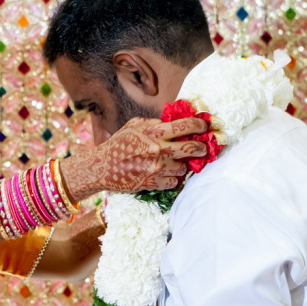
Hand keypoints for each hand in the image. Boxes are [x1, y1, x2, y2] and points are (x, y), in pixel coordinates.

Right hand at [64, 116, 209, 194]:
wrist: (101, 167)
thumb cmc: (117, 144)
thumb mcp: (134, 125)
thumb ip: (154, 123)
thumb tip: (172, 122)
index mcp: (154, 132)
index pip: (186, 125)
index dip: (201, 125)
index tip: (205, 126)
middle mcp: (158, 149)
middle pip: (192, 148)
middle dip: (202, 148)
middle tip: (202, 148)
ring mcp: (156, 168)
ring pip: (183, 168)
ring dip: (182, 165)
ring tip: (173, 163)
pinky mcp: (152, 183)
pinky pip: (174, 182)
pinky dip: (172, 179)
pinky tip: (165, 175)